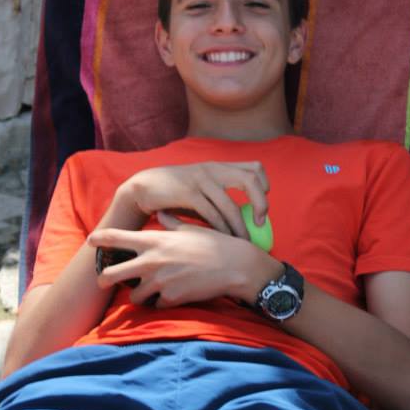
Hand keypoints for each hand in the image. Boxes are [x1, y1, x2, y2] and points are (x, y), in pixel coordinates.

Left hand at [88, 212, 281, 306]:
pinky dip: (160, 304)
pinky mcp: (171, 298)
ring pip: (134, 296)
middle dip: (104, 279)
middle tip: (103, 282)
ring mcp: (160, 281)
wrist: (235, 266)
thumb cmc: (215, 244)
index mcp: (154, 240)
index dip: (100, 239)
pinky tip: (170, 298)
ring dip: (138, 296)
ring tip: (146, 293)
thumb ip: (170, 222)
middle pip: (111, 275)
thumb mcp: (189, 229)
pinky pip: (157, 305)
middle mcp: (152, 261)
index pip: (116, 238)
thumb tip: (160, 213)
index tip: (91, 241)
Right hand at [118, 161, 269, 238]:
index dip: (264, 185)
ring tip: (242, 242)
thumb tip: (246, 222)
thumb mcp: (203, 189)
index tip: (260, 205)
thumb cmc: (178, 194)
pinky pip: (211, 214)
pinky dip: (220, 229)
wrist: (145, 188)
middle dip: (260, 203)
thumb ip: (222, 199)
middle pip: (250, 179)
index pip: (254, 168)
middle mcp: (214, 169)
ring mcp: (201, 180)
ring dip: (239, 228)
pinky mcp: (188, 193)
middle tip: (259, 223)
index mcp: (221, 167)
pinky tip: (222, 239)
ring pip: (230, 206)